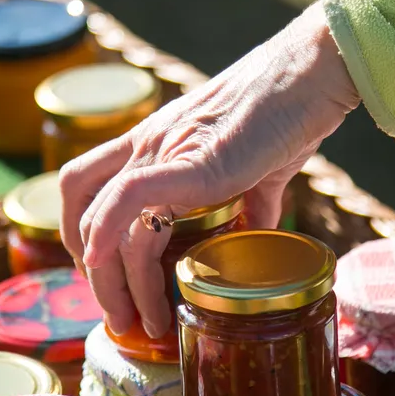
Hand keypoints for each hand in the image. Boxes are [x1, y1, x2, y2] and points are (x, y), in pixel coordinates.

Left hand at [59, 3, 358, 337]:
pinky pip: (126, 198)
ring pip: (103, 222)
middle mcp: (146, 144)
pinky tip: (110, 269)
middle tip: (123, 320)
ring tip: (146, 322)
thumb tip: (257, 240)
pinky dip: (107, 235)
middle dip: (96, 278)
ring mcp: (161, 149)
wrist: (313, 73)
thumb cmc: (291, 112)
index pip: (86, 190)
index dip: (85, 239)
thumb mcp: (259, 166)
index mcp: (155, 143)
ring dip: (114, 283)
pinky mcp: (190, 162)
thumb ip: (251, 203)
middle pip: (82, 214)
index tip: (111, 283)